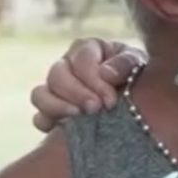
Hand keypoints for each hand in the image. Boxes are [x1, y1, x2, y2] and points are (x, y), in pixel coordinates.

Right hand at [30, 39, 146, 130]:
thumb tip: (106, 74)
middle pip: (57, 75)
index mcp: (87, 49)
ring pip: (40, 94)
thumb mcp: (137, 64)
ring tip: (78, 118)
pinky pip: (38, 117)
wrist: (139, 101)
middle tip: (96, 109)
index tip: (110, 100)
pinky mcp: (52, 113)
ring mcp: (55, 90)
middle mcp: (66, 65)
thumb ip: (125, 63)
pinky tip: (64, 129)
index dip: (93, 80)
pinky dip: (47, 122)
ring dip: (57, 107)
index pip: (81, 59)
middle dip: (76, 93)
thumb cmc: (136, 77)